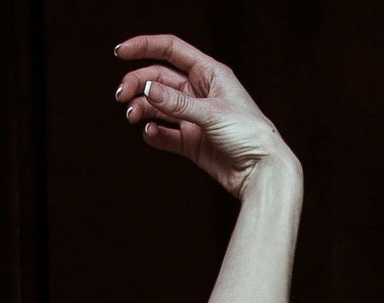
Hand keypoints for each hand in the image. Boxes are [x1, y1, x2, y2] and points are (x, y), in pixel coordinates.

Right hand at [114, 33, 293, 195]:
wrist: (263, 173)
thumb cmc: (249, 135)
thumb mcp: (212, 113)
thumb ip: (177, 103)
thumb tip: (147, 89)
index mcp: (210, 73)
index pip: (172, 50)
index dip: (145, 47)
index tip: (120, 53)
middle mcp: (201, 92)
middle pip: (160, 79)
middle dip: (138, 84)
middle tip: (121, 96)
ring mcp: (196, 118)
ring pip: (160, 107)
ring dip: (143, 109)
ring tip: (132, 117)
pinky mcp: (193, 143)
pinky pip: (167, 134)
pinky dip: (154, 133)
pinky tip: (148, 134)